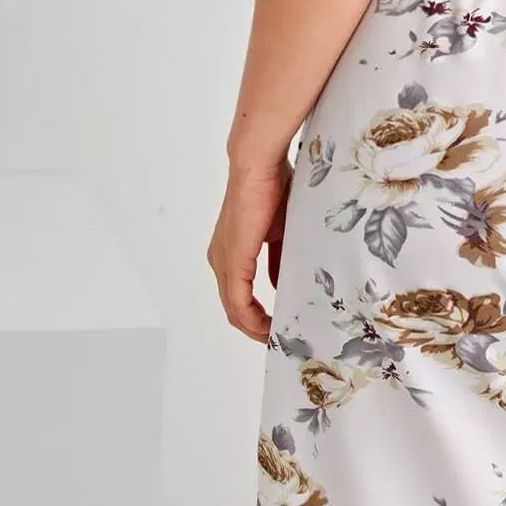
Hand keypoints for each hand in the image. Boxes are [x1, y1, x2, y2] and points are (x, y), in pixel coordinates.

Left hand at [208, 155, 293, 342]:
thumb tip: (284, 285)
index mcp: (231, 252)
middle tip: (280, 341)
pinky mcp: (233, 261)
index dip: (257, 316)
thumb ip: (279, 260)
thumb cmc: (273, 188)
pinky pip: (239, 302)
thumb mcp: (281, 231)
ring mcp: (224, 262)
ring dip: (255, 328)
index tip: (279, 327)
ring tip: (277, 339)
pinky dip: (253, 319)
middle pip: (234, 309)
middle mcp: (221, 261)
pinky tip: (269, 327)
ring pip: (234, 310)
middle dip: (256, 328)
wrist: (259, 165)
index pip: (239, 295)